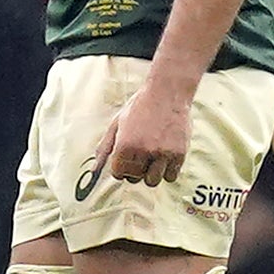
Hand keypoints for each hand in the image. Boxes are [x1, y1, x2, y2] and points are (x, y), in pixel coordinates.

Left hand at [103, 69, 193, 183]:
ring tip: (152, 156)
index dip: (120, 166)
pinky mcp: (179, 155)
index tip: (125, 157)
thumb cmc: (139, 107)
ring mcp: (162, 154)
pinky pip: (170, 176)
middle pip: (135, 178)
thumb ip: (105, 148)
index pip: (118, 173)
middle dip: (135, 169)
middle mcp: (143, 151)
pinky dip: (167, 170)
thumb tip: (94, 170)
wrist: (167, 92)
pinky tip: (164, 155)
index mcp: (125, 145)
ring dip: (151, 172)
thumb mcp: (117, 124)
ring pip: (153, 181)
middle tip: (140, 153)